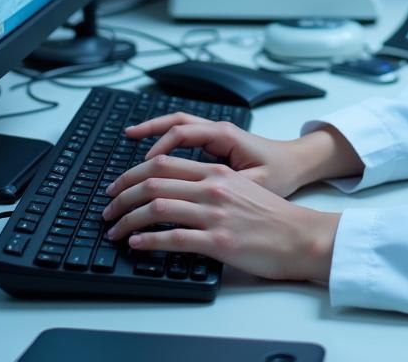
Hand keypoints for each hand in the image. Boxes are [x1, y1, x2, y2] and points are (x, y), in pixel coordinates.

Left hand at [102, 157, 338, 281]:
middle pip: (154, 181)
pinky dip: (148, 240)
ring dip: (128, 219)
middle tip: (107, 208)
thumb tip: (179, 192)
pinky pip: (173, 238)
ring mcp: (215, 213)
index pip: (164, 163)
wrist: (300, 235)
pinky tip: (136, 244)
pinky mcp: (218, 240)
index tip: (117, 186)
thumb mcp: (242, 187)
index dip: (132, 173)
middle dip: (122, 194)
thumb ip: (212, 184)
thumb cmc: (273, 216)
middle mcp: (213, 187)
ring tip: (114, 229)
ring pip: (157, 207)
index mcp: (217, 171)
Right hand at [119, 112, 317, 198]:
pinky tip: (152, 151)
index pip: (184, 132)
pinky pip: (185, 135)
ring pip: (179, 125)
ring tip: (129, 137)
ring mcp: (216, 135)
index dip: (161, 147)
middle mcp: (218, 131)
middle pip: (176, 122)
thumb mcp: (257, 184)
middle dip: (149, 131)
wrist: (298, 163)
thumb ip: (230, 189)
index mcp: (226, 136)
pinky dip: (166, 138)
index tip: (145, 166)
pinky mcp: (215, 144)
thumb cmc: (281, 173)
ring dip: (154, 130)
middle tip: (125, 143)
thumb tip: (204, 202)